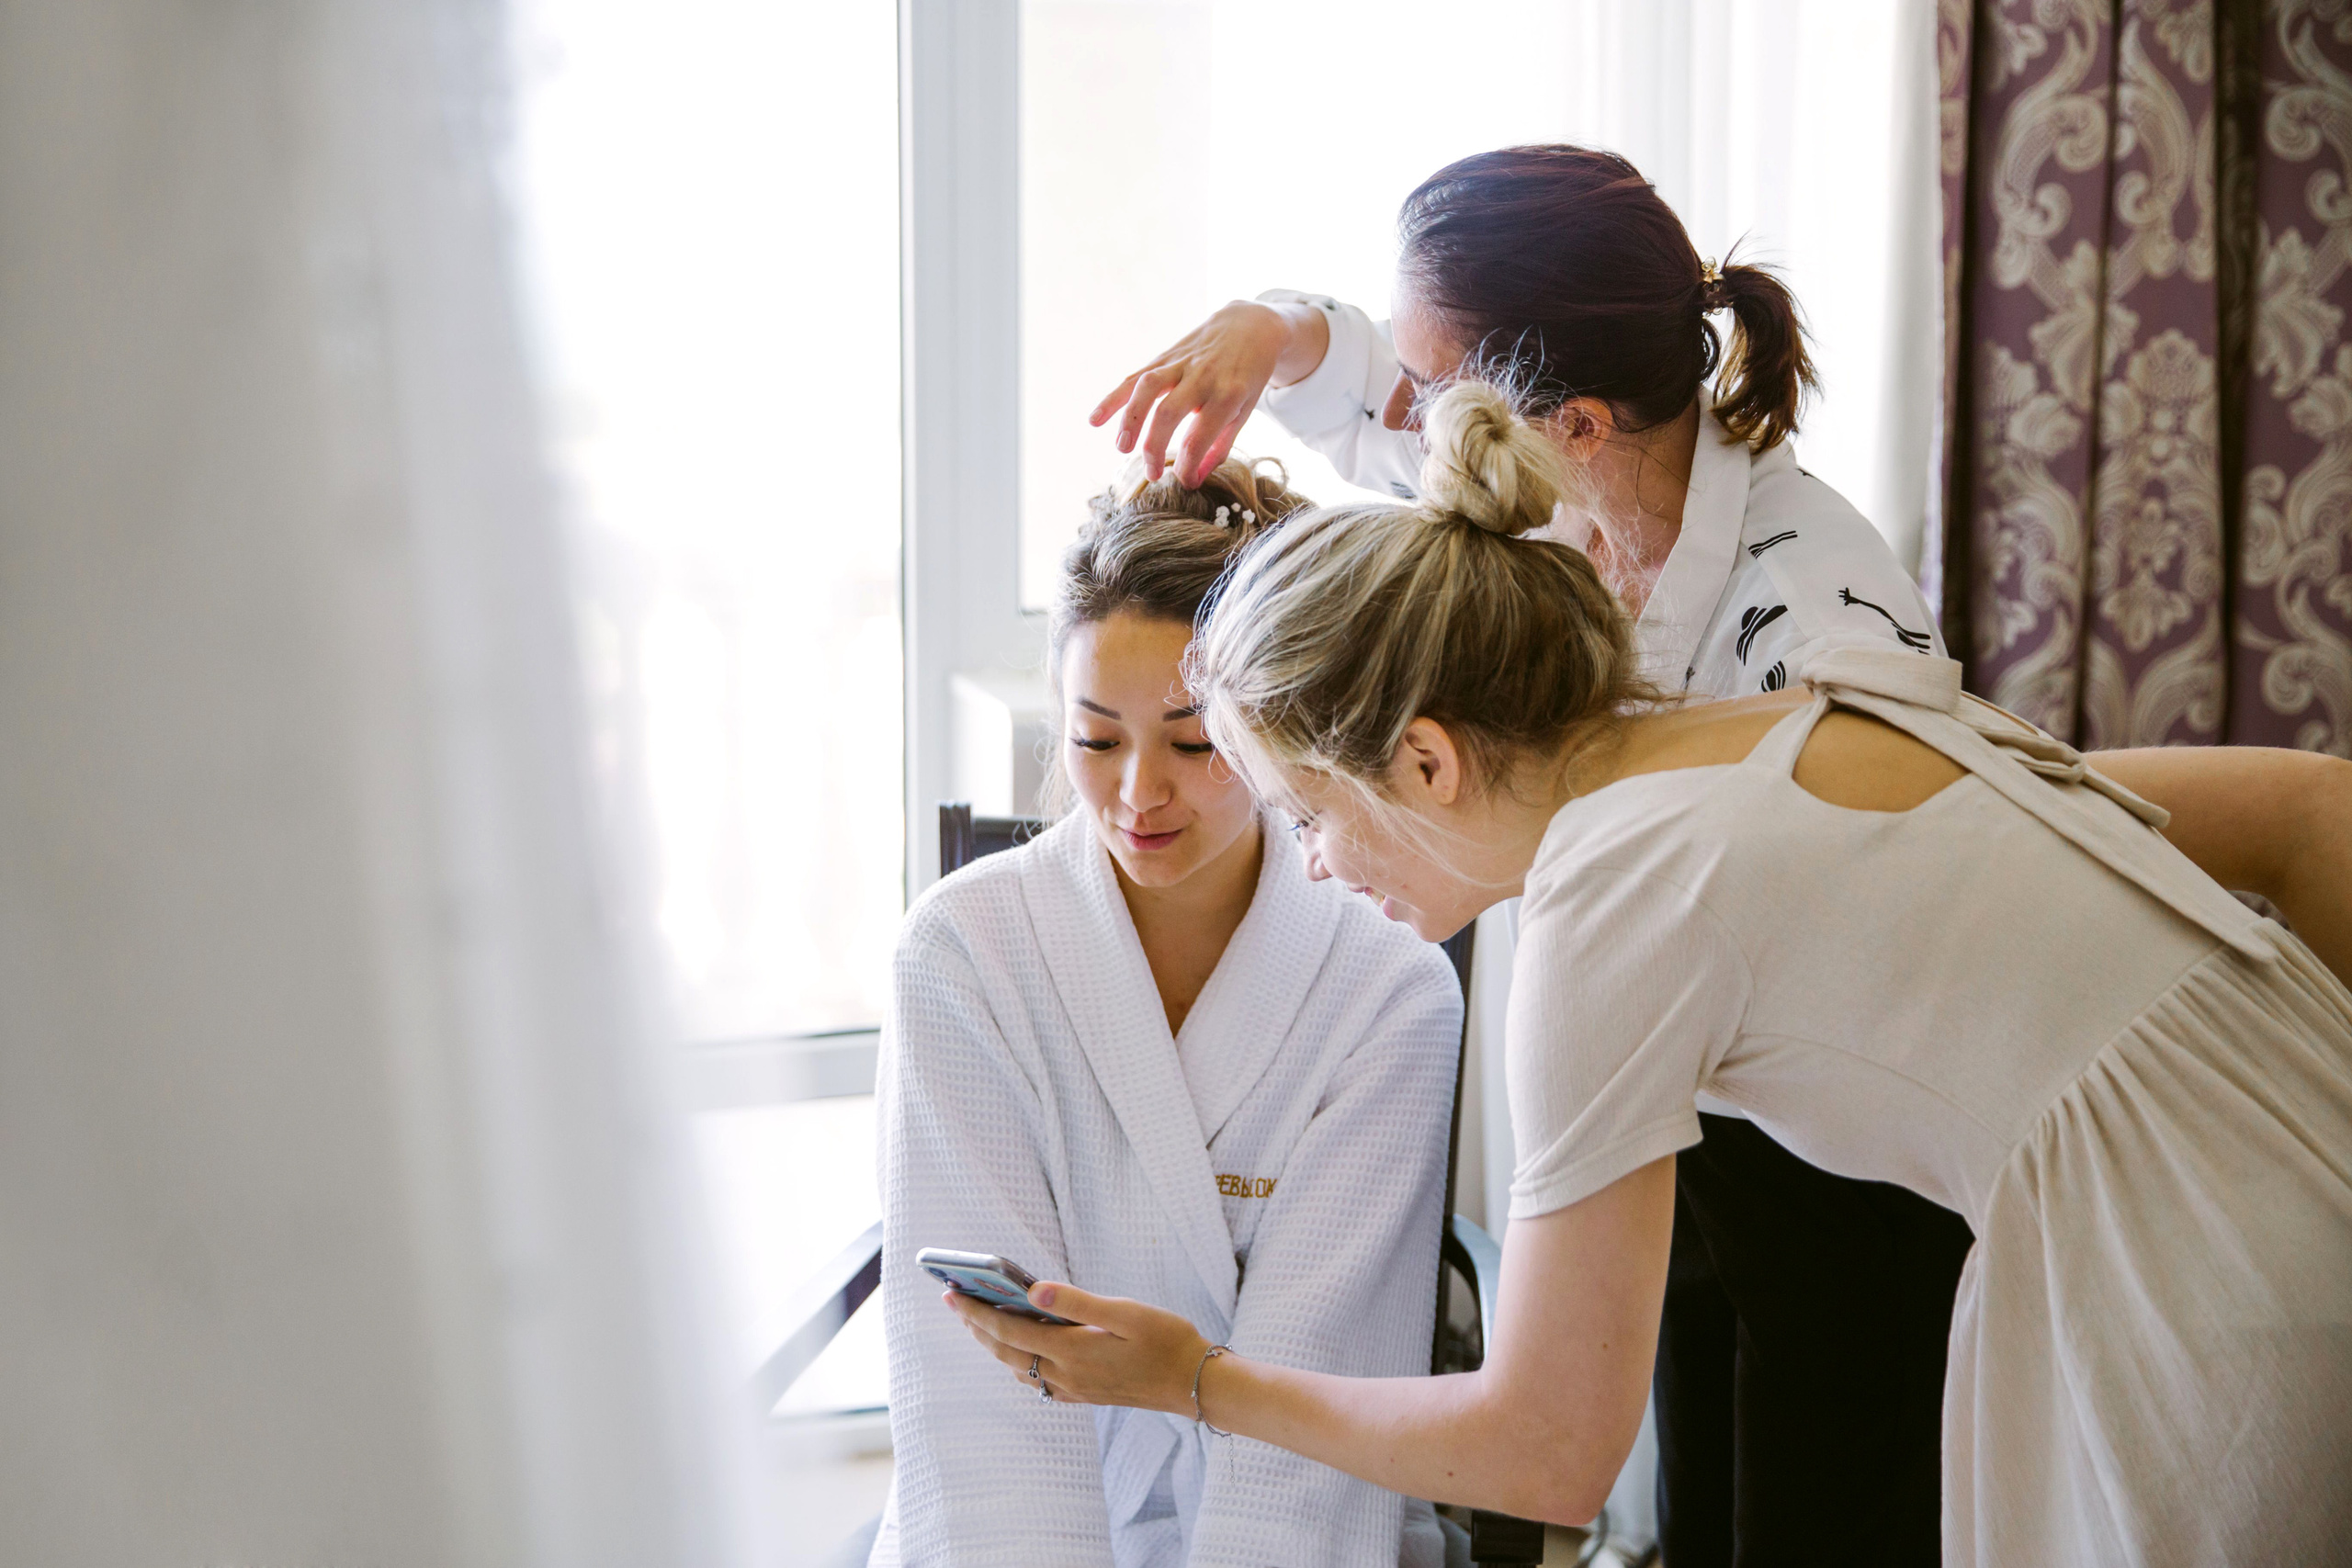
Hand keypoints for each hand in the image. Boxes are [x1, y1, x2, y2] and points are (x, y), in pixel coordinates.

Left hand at [943, 1282, 1211, 1415]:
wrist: (1195, 1383)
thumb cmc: (1166, 1340)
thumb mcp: (1125, 1312)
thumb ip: (1076, 1302)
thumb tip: (1032, 1290)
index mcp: (1073, 1351)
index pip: (1010, 1330)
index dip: (977, 1312)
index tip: (953, 1294)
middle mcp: (1066, 1375)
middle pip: (1006, 1351)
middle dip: (976, 1326)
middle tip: (954, 1301)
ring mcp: (1074, 1389)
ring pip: (1019, 1368)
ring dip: (995, 1345)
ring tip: (980, 1320)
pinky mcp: (1084, 1394)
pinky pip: (1038, 1381)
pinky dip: (1019, 1362)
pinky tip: (1022, 1349)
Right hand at [1090, 301, 1323, 486]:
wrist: (1250, 325)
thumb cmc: (1247, 376)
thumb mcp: (1244, 411)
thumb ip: (1219, 446)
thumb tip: (1193, 479)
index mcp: (1228, 394)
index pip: (1199, 436)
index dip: (1188, 464)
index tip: (1183, 481)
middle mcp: (1202, 377)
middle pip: (1168, 413)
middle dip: (1154, 447)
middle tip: (1152, 475)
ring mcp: (1181, 363)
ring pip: (1147, 388)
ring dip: (1130, 419)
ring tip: (1122, 447)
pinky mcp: (1165, 356)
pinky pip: (1135, 377)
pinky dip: (1113, 398)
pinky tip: (1095, 420)